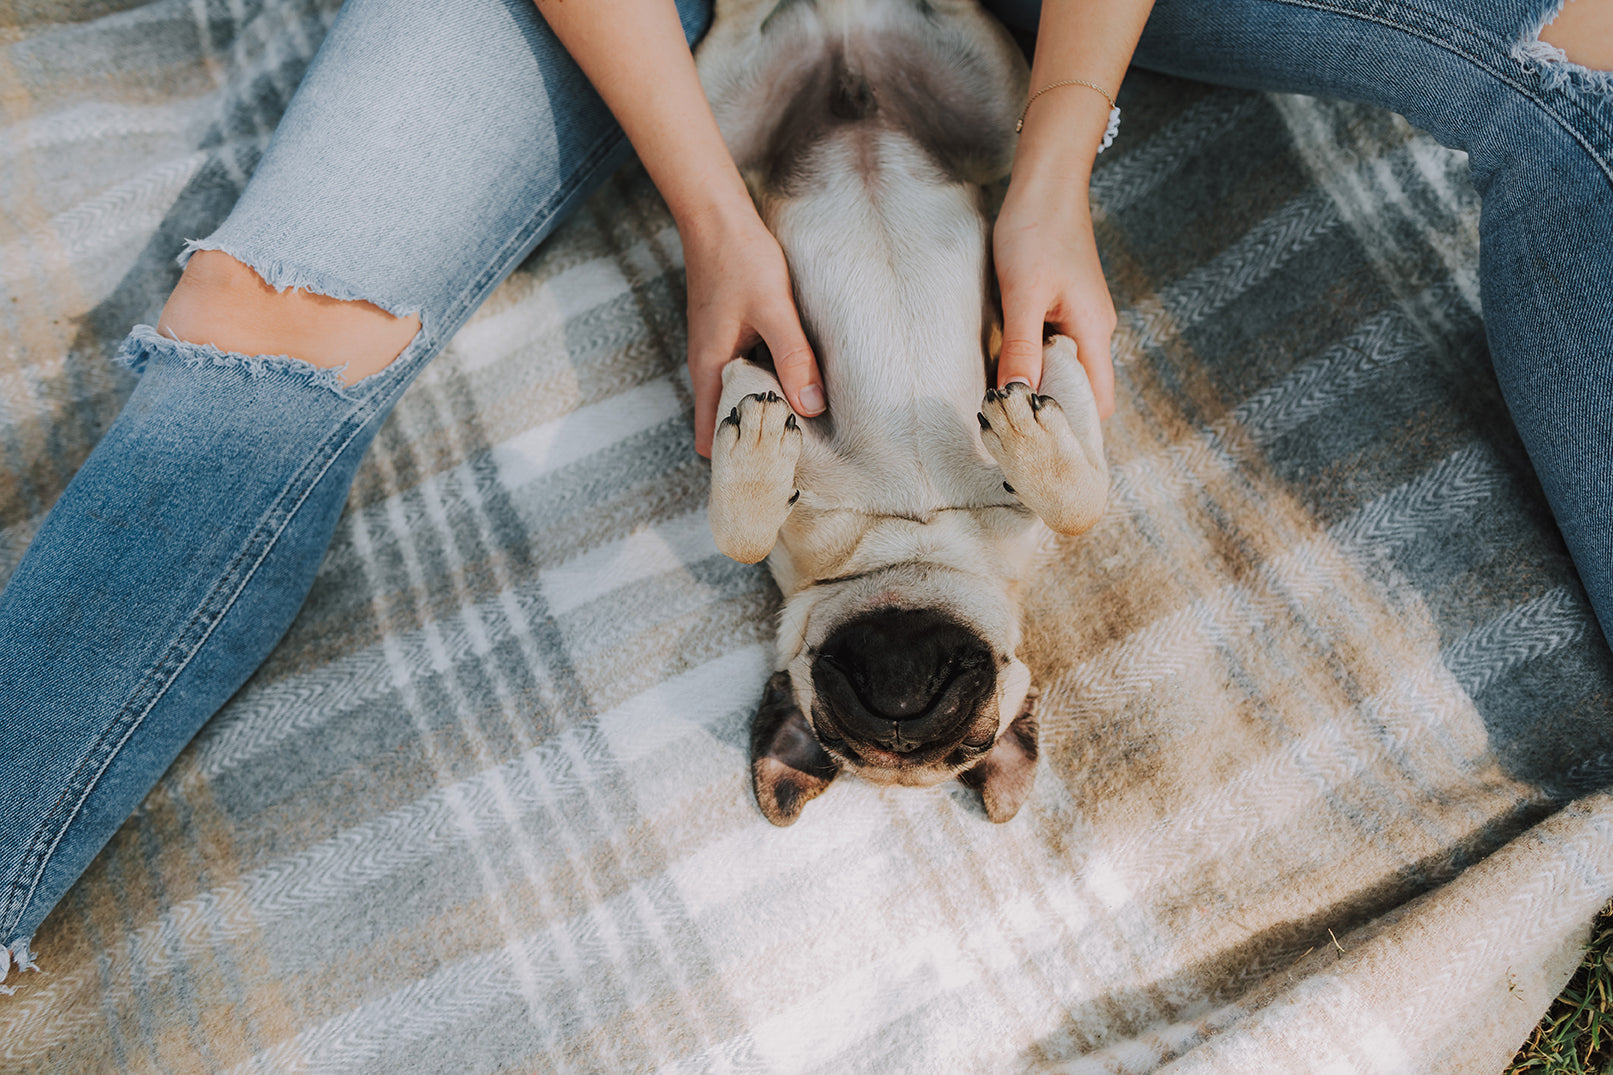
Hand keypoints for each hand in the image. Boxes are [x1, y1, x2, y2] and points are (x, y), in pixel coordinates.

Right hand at [683, 203, 824, 457]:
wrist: (718, 216)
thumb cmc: (741, 259)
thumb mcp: (774, 309)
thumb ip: (793, 357)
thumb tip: (812, 408)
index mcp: (709, 369)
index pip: (710, 436)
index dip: (736, 456)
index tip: (770, 466)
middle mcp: (708, 367)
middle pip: (727, 421)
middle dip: (757, 437)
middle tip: (800, 451)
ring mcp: (718, 352)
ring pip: (740, 396)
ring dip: (766, 409)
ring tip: (806, 422)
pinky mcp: (730, 337)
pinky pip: (747, 374)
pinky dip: (768, 383)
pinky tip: (798, 380)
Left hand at [993, 176, 1116, 418]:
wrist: (1045, 183)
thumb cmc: (1036, 232)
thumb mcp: (1023, 293)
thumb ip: (1022, 347)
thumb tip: (1017, 397)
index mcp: (1094, 332)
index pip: (1098, 402)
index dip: (1073, 426)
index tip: (1038, 442)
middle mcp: (1093, 330)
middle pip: (1080, 390)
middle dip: (1049, 409)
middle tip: (1010, 427)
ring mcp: (1079, 318)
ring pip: (1063, 368)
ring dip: (1037, 383)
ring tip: (1003, 400)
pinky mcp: (1062, 306)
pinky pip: (1052, 347)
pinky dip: (1032, 360)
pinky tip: (1005, 363)